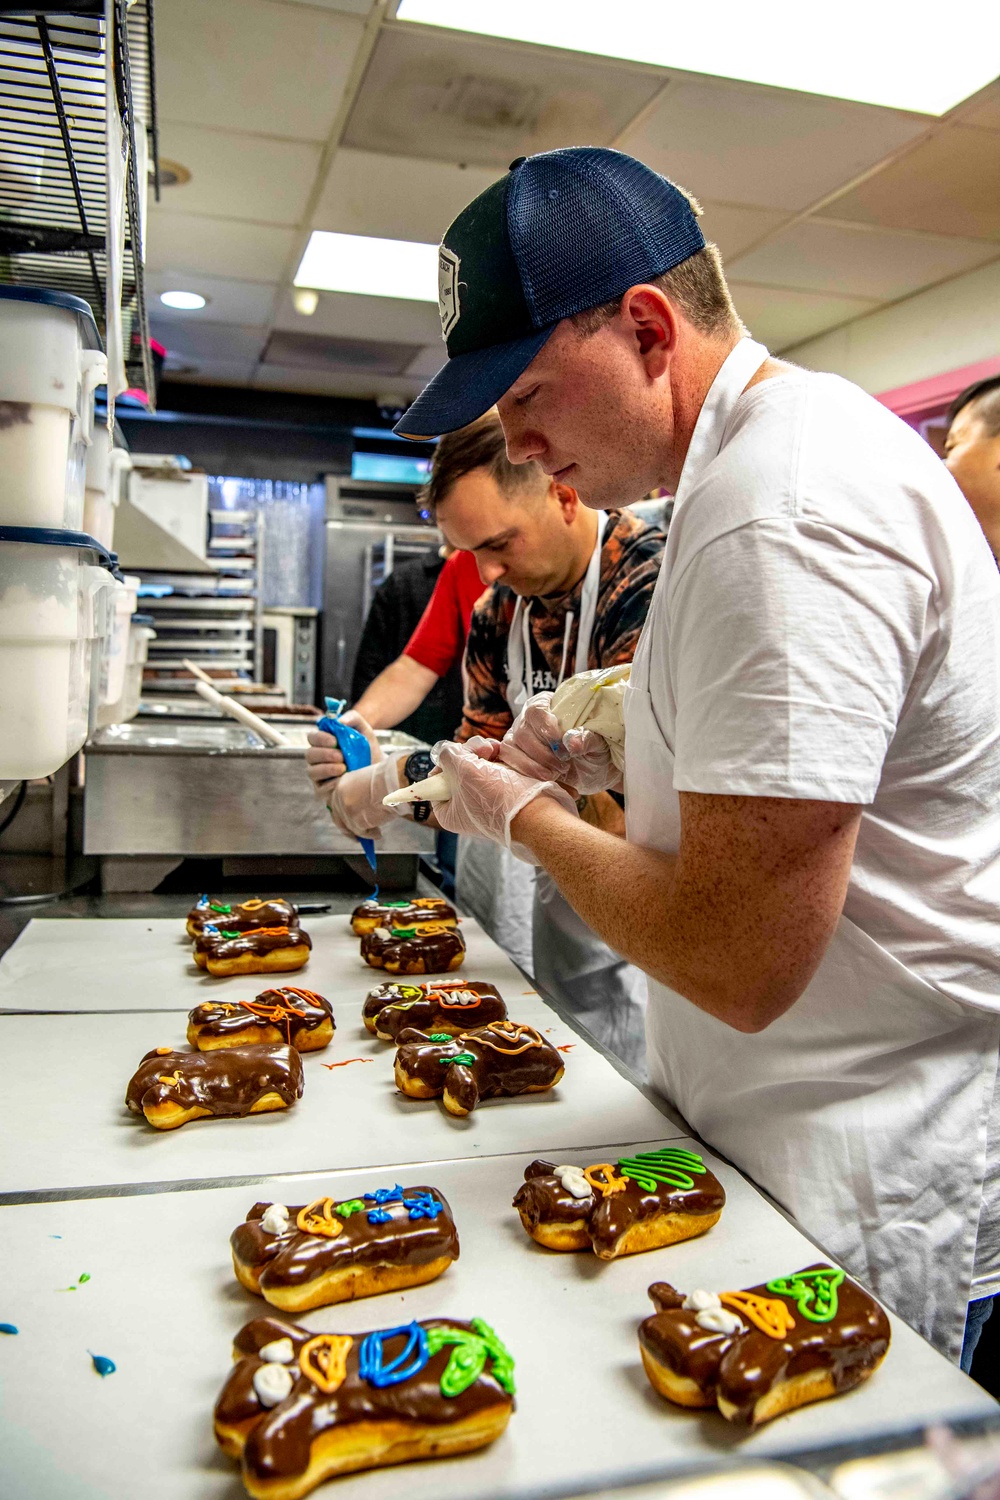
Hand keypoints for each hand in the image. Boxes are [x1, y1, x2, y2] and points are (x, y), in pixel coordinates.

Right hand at [304, 710, 380, 797]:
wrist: (379, 771)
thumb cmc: (368, 749)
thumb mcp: (364, 731)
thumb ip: (353, 719)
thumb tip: (340, 721)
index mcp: (323, 743)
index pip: (312, 738)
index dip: (320, 738)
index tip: (334, 740)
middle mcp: (318, 759)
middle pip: (309, 754)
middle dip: (324, 754)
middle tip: (341, 756)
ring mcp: (319, 775)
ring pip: (312, 771)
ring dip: (326, 768)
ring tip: (343, 768)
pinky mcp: (324, 790)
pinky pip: (320, 788)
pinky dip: (330, 784)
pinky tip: (341, 780)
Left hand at [328, 754, 399, 840]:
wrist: (395, 781)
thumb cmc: (387, 778)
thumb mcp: (366, 780)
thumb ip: (358, 792)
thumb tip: (360, 806)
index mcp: (341, 783)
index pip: (334, 801)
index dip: (341, 813)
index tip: (346, 820)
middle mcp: (339, 795)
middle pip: (338, 817)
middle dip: (347, 828)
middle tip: (355, 835)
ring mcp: (346, 809)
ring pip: (351, 826)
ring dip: (362, 832)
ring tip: (376, 833)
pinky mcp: (355, 820)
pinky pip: (362, 832)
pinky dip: (371, 835)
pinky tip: (378, 834)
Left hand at [427, 738, 577, 860]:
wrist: (536, 814)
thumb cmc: (497, 799)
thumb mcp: (462, 772)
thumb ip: (447, 756)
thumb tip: (446, 751)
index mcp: (449, 812)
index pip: (435, 783)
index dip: (443, 764)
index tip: (455, 756)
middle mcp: (465, 807)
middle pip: (457, 770)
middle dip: (469, 754)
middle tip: (482, 751)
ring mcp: (485, 799)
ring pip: (476, 765)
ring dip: (484, 752)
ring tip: (496, 750)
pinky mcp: (503, 792)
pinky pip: (493, 768)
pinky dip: (497, 758)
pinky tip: (503, 754)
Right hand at [497, 692, 621, 795]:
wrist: (594, 772)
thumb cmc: (596, 749)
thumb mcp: (599, 743)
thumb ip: (588, 738)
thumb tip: (571, 741)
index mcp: (548, 705)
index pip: (536, 709)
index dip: (545, 726)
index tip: (560, 743)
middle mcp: (528, 720)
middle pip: (522, 732)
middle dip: (543, 753)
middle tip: (564, 765)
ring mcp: (518, 739)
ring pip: (511, 749)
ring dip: (533, 766)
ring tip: (556, 774)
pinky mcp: (515, 758)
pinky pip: (510, 765)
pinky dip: (527, 775)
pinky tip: (546, 781)